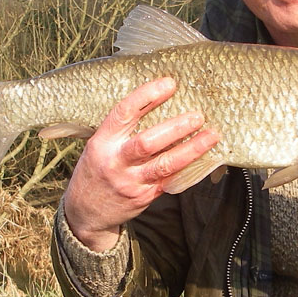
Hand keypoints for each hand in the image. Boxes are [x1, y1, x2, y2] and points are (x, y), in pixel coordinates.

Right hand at [63, 77, 218, 251]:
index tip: (169, 84)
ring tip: (211, 136)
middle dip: (175, 128)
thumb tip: (155, 101)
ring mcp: (130, 182)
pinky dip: (188, 168)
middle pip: (147, 142)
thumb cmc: (95, 171)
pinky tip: (204, 157)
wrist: (86, 212)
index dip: (147, 96)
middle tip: (197, 115)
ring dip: (191, 149)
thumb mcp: (98, 145)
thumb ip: (122, 129)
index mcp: (102, 142)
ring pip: (164, 165)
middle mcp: (115, 162)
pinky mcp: (143, 197)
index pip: (124, 113)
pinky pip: (170, 180)